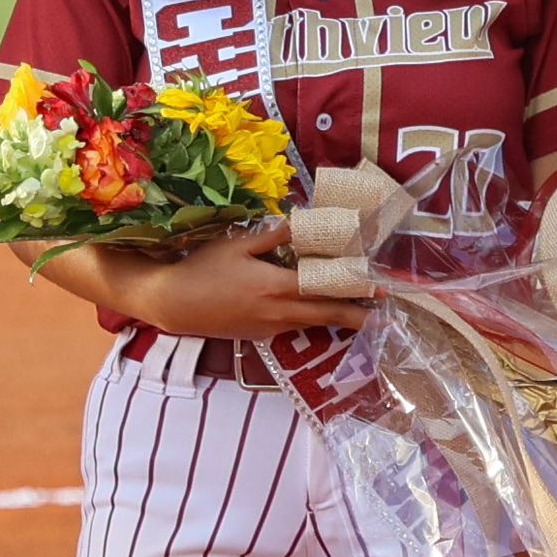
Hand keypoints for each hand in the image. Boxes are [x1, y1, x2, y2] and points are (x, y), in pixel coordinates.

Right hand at [20, 216, 365, 338]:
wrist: (171, 304)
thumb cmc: (203, 269)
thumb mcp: (239, 244)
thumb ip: (276, 235)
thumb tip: (306, 221)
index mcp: (277, 288)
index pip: (327, 292)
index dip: (357, 293)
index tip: (382, 292)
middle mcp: (279, 313)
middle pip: (328, 315)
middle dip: (359, 315)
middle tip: (385, 314)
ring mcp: (270, 328)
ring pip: (312, 322)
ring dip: (337, 317)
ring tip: (363, 311)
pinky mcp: (260, 335)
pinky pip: (294, 327)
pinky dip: (312, 320)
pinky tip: (320, 312)